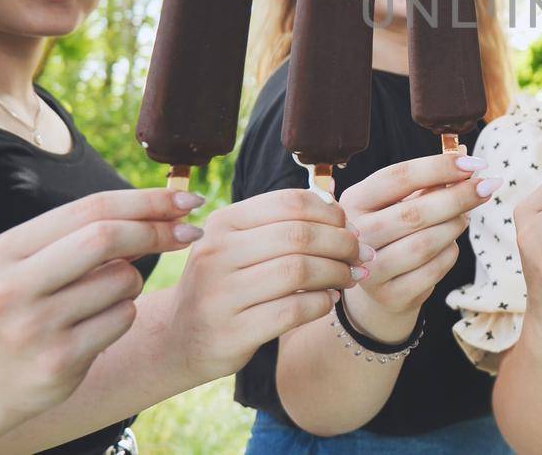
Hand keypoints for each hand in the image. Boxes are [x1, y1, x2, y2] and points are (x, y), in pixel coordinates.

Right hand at [0, 188, 203, 415]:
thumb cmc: (25, 309)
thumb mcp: (35, 265)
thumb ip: (88, 235)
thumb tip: (165, 208)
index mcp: (6, 250)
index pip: (90, 207)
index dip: (146, 200)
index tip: (186, 199)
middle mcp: (13, 286)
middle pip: (105, 236)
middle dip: (156, 230)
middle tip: (189, 232)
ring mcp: (34, 326)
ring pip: (122, 279)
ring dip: (134, 281)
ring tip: (107, 296)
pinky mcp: (58, 360)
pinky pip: (122, 318)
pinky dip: (125, 313)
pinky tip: (97, 326)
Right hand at [165, 188, 364, 380]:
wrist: (180, 339)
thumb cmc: (227, 285)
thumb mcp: (241, 246)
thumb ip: (285, 227)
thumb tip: (346, 219)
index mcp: (223, 222)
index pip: (291, 203)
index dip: (332, 214)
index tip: (352, 229)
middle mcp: (216, 253)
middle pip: (299, 236)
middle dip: (342, 244)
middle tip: (361, 256)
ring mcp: (220, 294)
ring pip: (299, 271)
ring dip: (336, 273)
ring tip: (348, 278)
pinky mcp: (231, 332)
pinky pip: (293, 309)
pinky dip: (321, 303)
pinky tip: (328, 301)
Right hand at [338, 148, 493, 337]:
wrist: (381, 283)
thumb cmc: (396, 229)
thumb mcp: (403, 199)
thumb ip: (431, 179)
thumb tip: (466, 154)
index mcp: (354, 200)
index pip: (398, 176)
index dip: (439, 167)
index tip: (474, 163)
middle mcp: (356, 235)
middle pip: (414, 212)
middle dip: (458, 197)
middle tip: (487, 187)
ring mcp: (370, 270)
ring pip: (425, 243)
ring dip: (454, 226)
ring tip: (463, 218)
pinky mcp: (390, 296)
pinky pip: (433, 270)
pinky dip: (450, 253)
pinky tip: (450, 245)